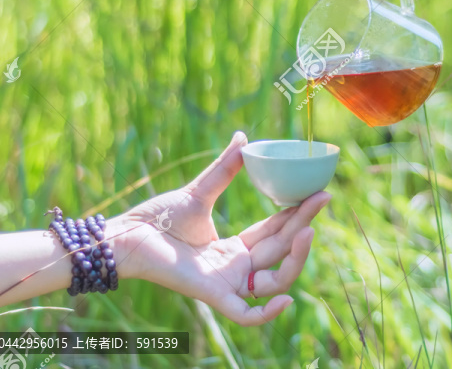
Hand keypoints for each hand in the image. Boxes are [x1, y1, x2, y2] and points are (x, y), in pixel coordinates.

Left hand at [108, 132, 331, 325]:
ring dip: (296, 259)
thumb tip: (243, 138)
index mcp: (234, 248)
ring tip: (308, 230)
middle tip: (323, 198)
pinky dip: (267, 313)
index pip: (276, 232)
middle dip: (304, 225)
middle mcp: (236, 267)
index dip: (297, 214)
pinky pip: (246, 314)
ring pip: (275, 280)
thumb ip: (225, 168)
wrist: (128, 235)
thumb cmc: (158, 218)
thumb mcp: (201, 191)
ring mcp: (227, 283)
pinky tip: (286, 299)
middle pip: (281, 250)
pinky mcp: (213, 296)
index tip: (317, 192)